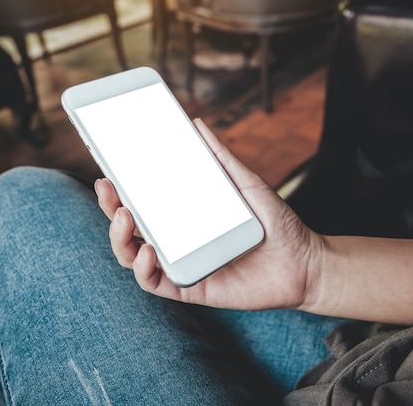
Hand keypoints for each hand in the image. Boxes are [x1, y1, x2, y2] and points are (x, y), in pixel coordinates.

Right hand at [95, 118, 322, 310]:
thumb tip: (197, 125)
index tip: (109, 168)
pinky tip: (148, 251)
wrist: (303, 261)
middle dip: (111, 208)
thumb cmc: (276, 224)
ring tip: (125, 216)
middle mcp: (179, 240)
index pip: (145, 202)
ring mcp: (183, 264)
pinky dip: (144, 269)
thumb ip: (221, 158)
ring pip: (135, 256)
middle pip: (132, 227)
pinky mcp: (191, 287)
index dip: (122, 189)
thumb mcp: (246, 184)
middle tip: (109, 188)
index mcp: (186, 216)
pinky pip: (157, 283)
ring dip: (120, 238)